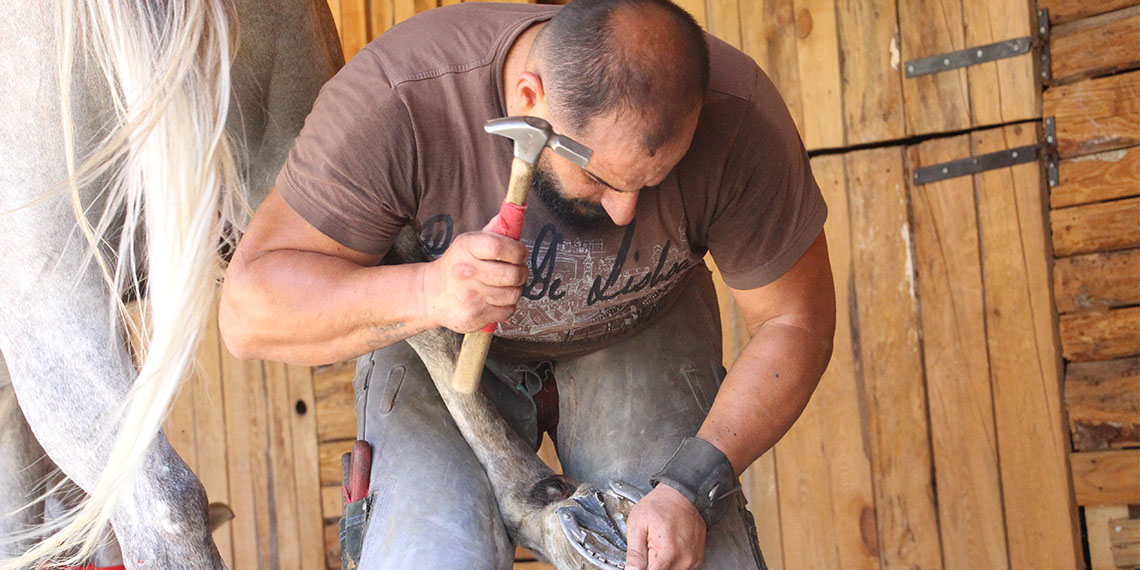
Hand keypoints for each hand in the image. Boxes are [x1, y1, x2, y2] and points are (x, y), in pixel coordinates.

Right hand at [420, 216, 528, 332]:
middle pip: (513, 274)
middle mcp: (467, 272)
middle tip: (516, 271)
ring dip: (515, 289)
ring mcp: (471, 296)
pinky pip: (508, 310)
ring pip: (514, 294)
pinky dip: (507, 305)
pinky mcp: (475, 315)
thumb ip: (492, 232)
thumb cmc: (456, 266)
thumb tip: (512, 218)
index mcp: (466, 248)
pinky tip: (496, 299)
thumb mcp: (468, 243)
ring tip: (505, 286)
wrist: (431, 294)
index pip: (501, 247)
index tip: (520, 254)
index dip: (518, 251)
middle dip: (521, 272)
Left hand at [625, 483, 705, 569]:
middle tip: (648, 549)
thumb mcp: (638, 524)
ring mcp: (693, 561)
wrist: (683, 494)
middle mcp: (684, 560)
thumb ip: (634, 554)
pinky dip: (672, 564)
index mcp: (667, 553)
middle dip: (651, 566)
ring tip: (658, 547)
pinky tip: (668, 549)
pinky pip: (681, 569)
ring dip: (661, 565)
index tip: (638, 564)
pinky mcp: (697, 560)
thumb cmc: (661, 505)